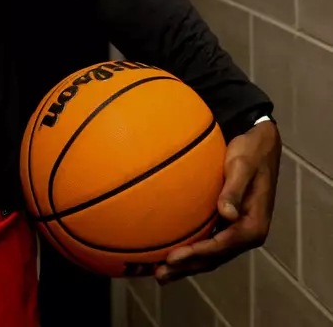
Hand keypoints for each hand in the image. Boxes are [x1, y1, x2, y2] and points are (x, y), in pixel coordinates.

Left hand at [156, 119, 281, 283]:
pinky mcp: (228, 224)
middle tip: (159, 275)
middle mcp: (245, 234)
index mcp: (253, 226)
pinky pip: (208, 241)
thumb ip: (234, 190)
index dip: (197, 254)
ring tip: (159, 271)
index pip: (221, 246)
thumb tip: (227, 214)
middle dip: (186, 268)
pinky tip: (170, 248)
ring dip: (186, 264)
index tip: (173, 258)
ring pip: (209, 254)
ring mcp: (236, 231)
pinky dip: (190, 248)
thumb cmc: (250, 152)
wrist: (260, 145)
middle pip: (213, 258)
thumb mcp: (242, 166)